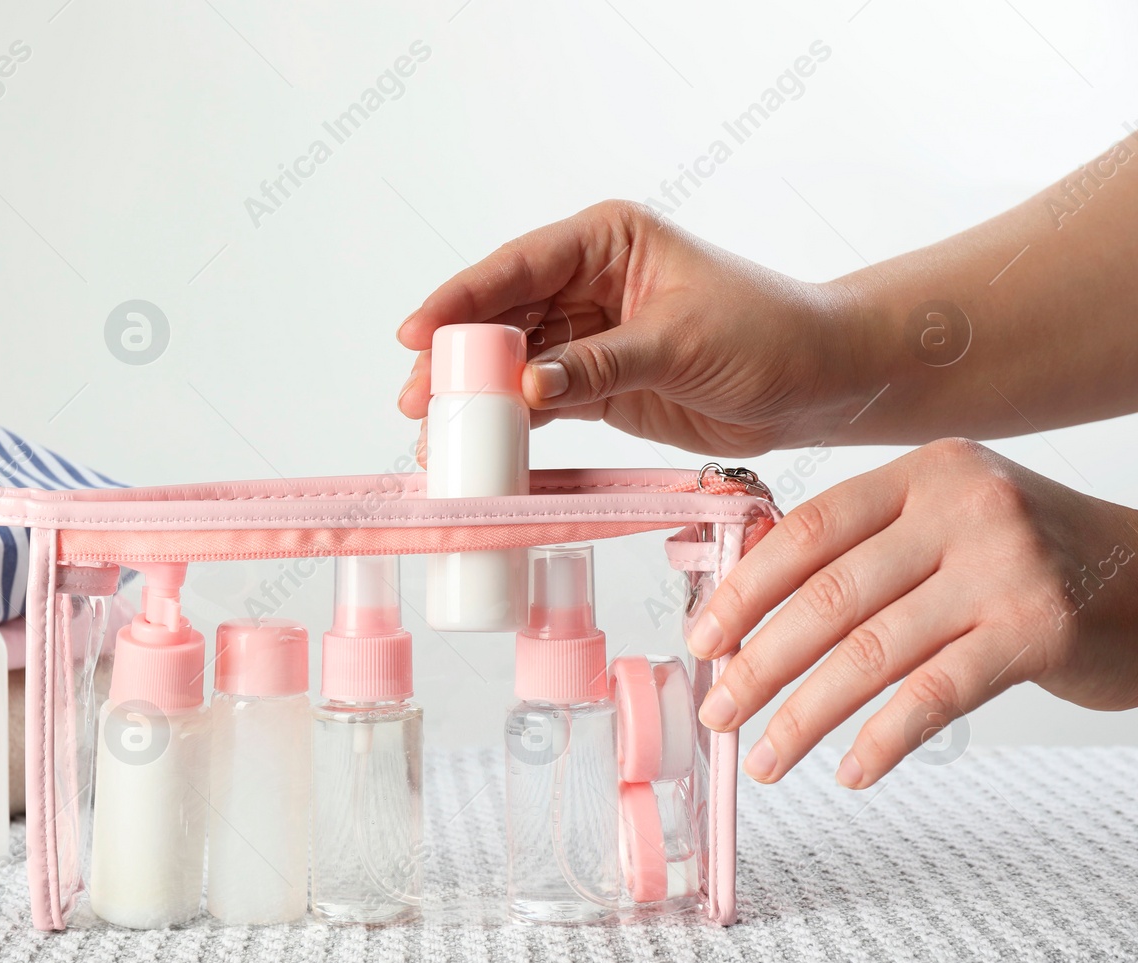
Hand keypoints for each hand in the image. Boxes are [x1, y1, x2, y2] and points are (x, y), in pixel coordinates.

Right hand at [396, 200, 869, 456]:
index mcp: (607, 242)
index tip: (418, 332)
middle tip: (418, 397)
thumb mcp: (680, 342)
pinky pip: (540, 402)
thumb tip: (526, 387)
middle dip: (457, 356)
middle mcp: (590, 282)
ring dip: (477, 396)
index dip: (462, 298)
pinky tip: (481, 445)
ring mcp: (590, 336)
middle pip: (503, 317)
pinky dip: (511, 423)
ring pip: (513, 363)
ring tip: (436, 431)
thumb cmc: (770, 333)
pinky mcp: (599, 385)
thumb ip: (599, 364)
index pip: (518, 266)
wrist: (820, 382)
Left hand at [689, 438, 1137, 787]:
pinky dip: (882, 740)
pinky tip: (848, 770)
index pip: (809, 530)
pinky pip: (934, 696)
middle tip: (719, 710)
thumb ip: (866, 546)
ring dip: (805, 716)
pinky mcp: (1039, 632)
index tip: (704, 639)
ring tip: (767, 757)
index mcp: (925, 473)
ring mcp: (1005, 570)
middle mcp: (964, 510)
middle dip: (759, 664)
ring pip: (871, 654)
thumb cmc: (1034, 559)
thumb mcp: (951, 521)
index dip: (745, 589)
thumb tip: (751, 601)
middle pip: (830, 598)